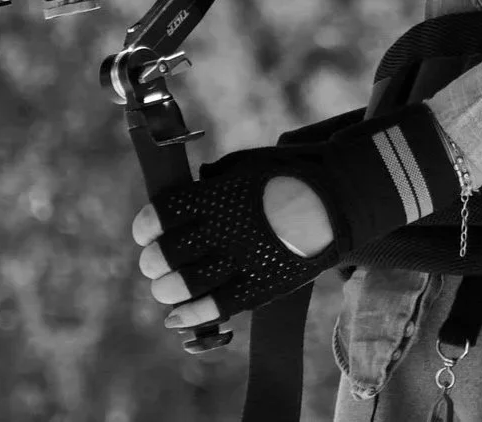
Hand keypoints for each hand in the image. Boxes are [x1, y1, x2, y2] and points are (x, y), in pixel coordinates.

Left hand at [133, 175, 333, 327]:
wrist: (337, 196)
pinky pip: (219, 306)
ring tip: (164, 289)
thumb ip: (214, 181)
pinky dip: (191, 315)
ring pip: (187, 285)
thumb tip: (188, 191)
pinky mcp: (261, 286)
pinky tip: (176, 317)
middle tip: (152, 265)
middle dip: (153, 263)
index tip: (144, 234)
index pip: (164, 215)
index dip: (146, 228)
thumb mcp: (246, 165)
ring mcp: (242, 260)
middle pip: (169, 255)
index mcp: (217, 194)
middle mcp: (224, 228)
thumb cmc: (288, 174)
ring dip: (167, 291)